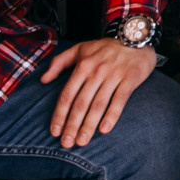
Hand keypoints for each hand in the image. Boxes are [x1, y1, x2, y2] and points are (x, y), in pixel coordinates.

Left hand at [40, 37, 157, 147]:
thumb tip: (43, 80)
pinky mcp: (130, 79)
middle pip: (81, 103)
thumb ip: (59, 62)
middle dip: (72, 125)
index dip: (60, 115)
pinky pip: (119, 100)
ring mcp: (113, 75)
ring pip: (98, 104)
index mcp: (82, 66)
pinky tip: (105, 129)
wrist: (136, 35)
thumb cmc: (106, 47)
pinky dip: (112, 115)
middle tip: (67, 143)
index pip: (67, 95)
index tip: (55, 132)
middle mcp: (96, 71)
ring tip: (82, 142)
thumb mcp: (80, 49)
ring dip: (89, 125)